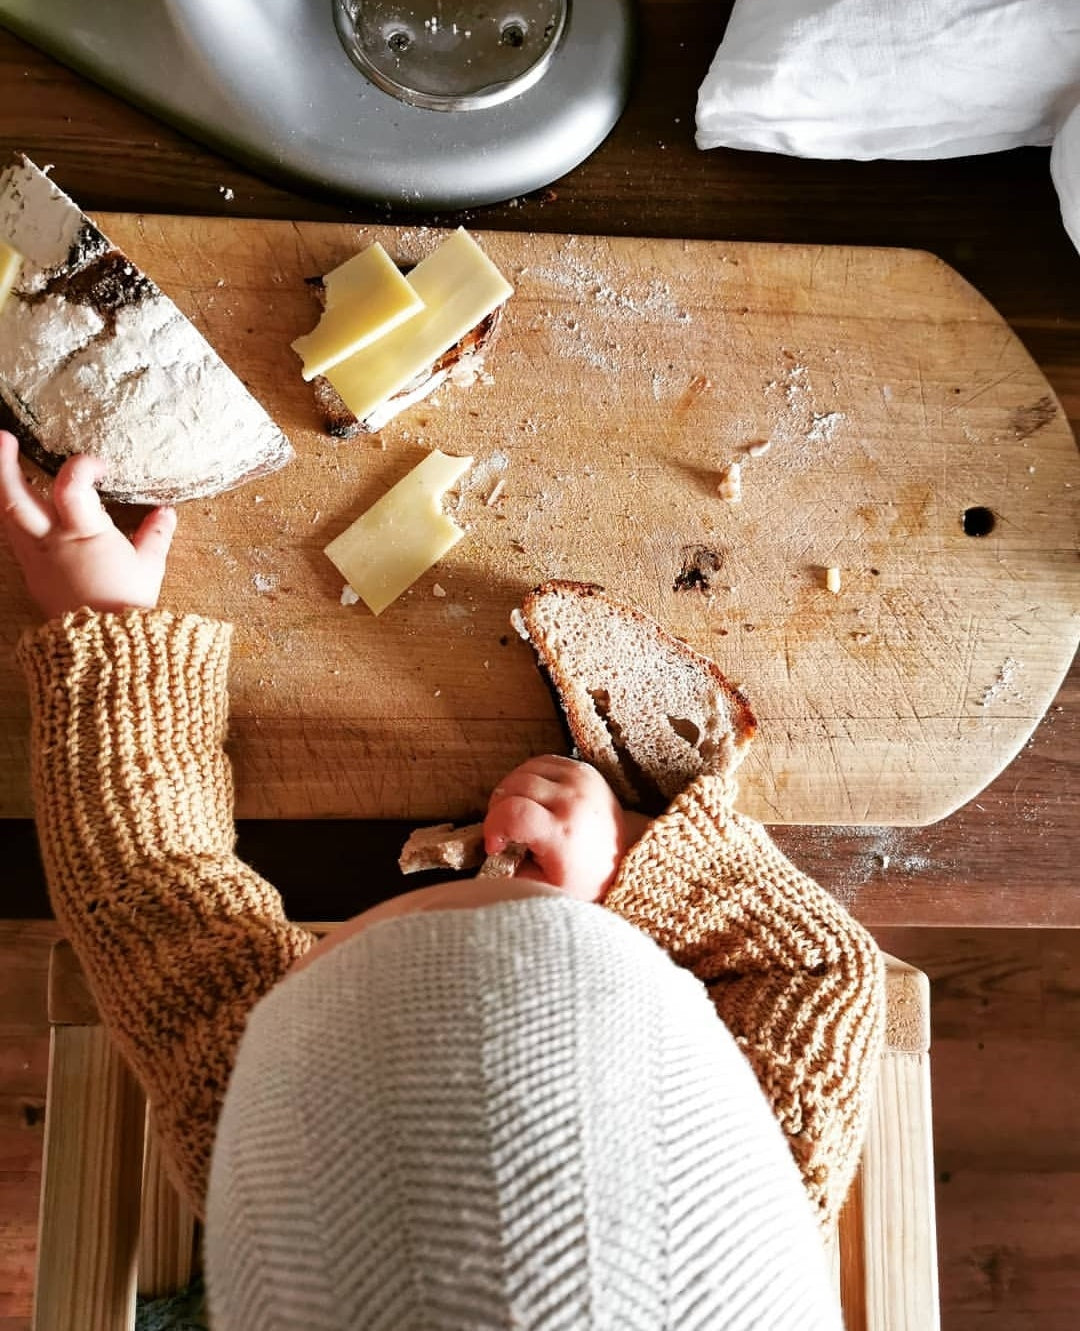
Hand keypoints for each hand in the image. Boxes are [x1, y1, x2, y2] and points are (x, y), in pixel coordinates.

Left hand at [0, 431, 176, 618]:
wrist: (106, 647)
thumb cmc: (127, 606)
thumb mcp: (149, 568)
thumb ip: (155, 535)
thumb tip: (166, 512)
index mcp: (84, 535)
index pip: (71, 486)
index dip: (83, 466)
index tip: (101, 467)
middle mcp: (52, 542)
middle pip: (15, 497)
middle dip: (4, 465)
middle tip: (4, 438)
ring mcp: (36, 558)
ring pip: (8, 516)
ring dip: (4, 487)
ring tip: (3, 465)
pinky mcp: (31, 573)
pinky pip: (15, 538)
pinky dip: (14, 517)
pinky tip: (21, 508)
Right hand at [484, 754, 649, 902]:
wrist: (623, 859)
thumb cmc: (584, 879)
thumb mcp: (546, 889)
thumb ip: (514, 872)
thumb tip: (492, 854)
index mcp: (564, 833)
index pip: (513, 813)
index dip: (492, 827)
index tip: (495, 846)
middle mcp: (573, 801)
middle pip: (513, 787)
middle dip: (497, 809)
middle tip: (503, 831)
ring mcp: (580, 780)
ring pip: (524, 770)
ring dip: (509, 791)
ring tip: (514, 814)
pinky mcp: (584, 769)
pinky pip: (541, 762)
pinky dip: (527, 778)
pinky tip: (530, 799)